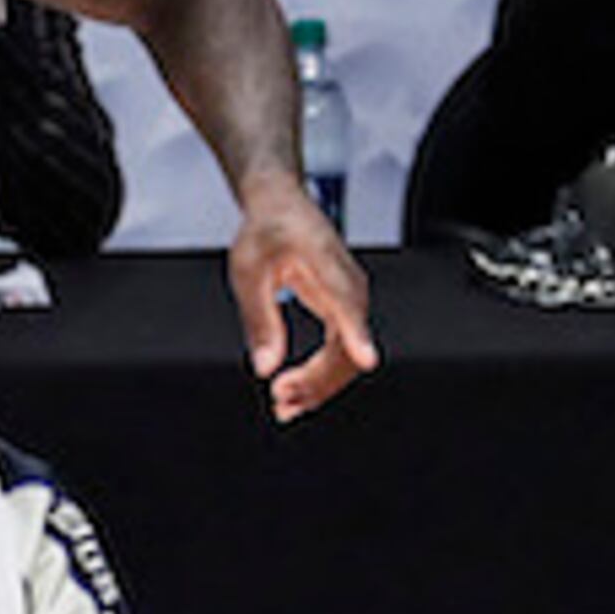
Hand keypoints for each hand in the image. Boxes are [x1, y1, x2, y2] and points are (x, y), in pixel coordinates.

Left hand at [228, 175, 378, 420]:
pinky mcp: (343, 310)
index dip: (358, 334)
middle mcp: (348, 286)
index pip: (349, 304)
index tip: (366, 358)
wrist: (281, 208)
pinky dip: (320, 374)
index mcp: (327, 266)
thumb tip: (265, 365)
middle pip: (350, 343)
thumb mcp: (248, 273)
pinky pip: (340, 349)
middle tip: (282, 400)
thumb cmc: (267, 231)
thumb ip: (259, 319)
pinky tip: (297, 392)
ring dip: (320, 385)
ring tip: (285, 405)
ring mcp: (349, 300)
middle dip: (320, 379)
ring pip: (348, 354)